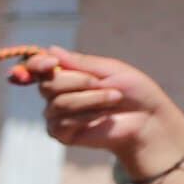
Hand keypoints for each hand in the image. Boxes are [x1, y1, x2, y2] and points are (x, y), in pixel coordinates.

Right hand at [15, 47, 183, 182]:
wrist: (147, 119)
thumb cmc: (132, 90)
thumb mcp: (108, 69)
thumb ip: (78, 62)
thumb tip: (50, 49)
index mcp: (65, 74)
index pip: (36, 67)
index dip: (36, 64)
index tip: (51, 63)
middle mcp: (56, 94)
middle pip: (46, 84)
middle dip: (77, 82)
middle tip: (100, 83)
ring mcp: (57, 115)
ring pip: (58, 103)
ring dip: (90, 99)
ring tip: (113, 98)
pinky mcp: (62, 134)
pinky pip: (62, 123)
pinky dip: (86, 116)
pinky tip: (102, 117)